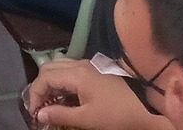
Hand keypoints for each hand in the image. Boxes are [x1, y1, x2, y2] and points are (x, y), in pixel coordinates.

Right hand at [26, 60, 160, 128]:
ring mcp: (89, 65)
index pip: (44, 77)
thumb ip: (61, 114)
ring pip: (60, 66)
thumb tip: (40, 114)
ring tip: (51, 103)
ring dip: (51, 82)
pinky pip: (71, 69)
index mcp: (76, 74)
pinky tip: (66, 97)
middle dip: (40, 86)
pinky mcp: (96, 70)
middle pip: (49, 68)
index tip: (34, 113)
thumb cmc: (117, 114)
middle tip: (40, 107)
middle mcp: (80, 64)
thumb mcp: (87, 119)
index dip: (34, 94)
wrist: (148, 107)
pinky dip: (62, 81)